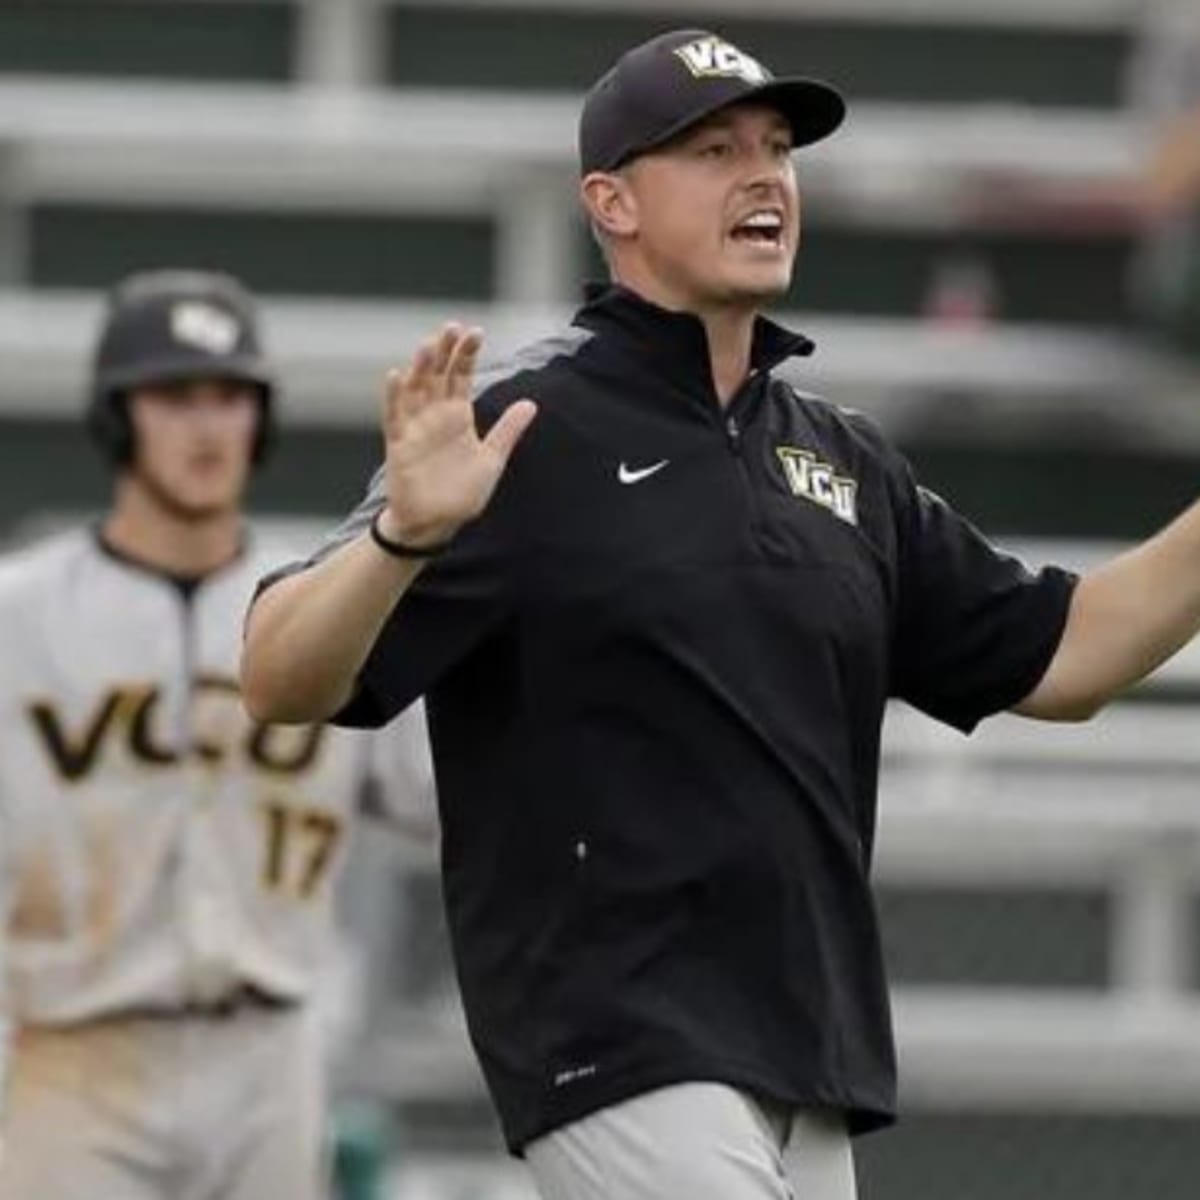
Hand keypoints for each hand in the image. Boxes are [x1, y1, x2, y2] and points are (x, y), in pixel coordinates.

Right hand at [380, 323, 536, 547]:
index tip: (476, 331)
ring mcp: (416, 428)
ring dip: (420, 367)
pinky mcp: (400, 444)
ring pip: (416, 389)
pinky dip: (394, 396)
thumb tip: (531, 404)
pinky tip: (396, 376)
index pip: (462, 376)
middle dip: (444, 351)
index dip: (467, 354)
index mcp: (458, 416)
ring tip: (427, 345)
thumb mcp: (492, 459)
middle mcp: (435, 416)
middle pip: (438, 375)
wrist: (437, 522)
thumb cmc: (462, 493)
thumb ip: (508, 431)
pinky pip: (395, 416)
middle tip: (452, 327)